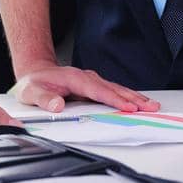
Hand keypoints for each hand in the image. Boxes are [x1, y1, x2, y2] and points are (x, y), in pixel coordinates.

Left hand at [11, 65, 159, 113]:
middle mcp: (87, 78)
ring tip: (151, 105)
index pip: (99, 91)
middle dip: (134, 98)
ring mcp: (92, 81)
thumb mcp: (31, 92)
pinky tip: (139, 102)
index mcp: (75, 79)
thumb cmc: (34, 84)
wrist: (35, 74)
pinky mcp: (94, 86)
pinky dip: (128, 97)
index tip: (129, 108)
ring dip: (135, 97)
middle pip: (114, 89)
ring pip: (117, 89)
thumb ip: (44, 99)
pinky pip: (114, 91)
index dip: (115, 100)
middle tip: (151, 107)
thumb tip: (57, 105)